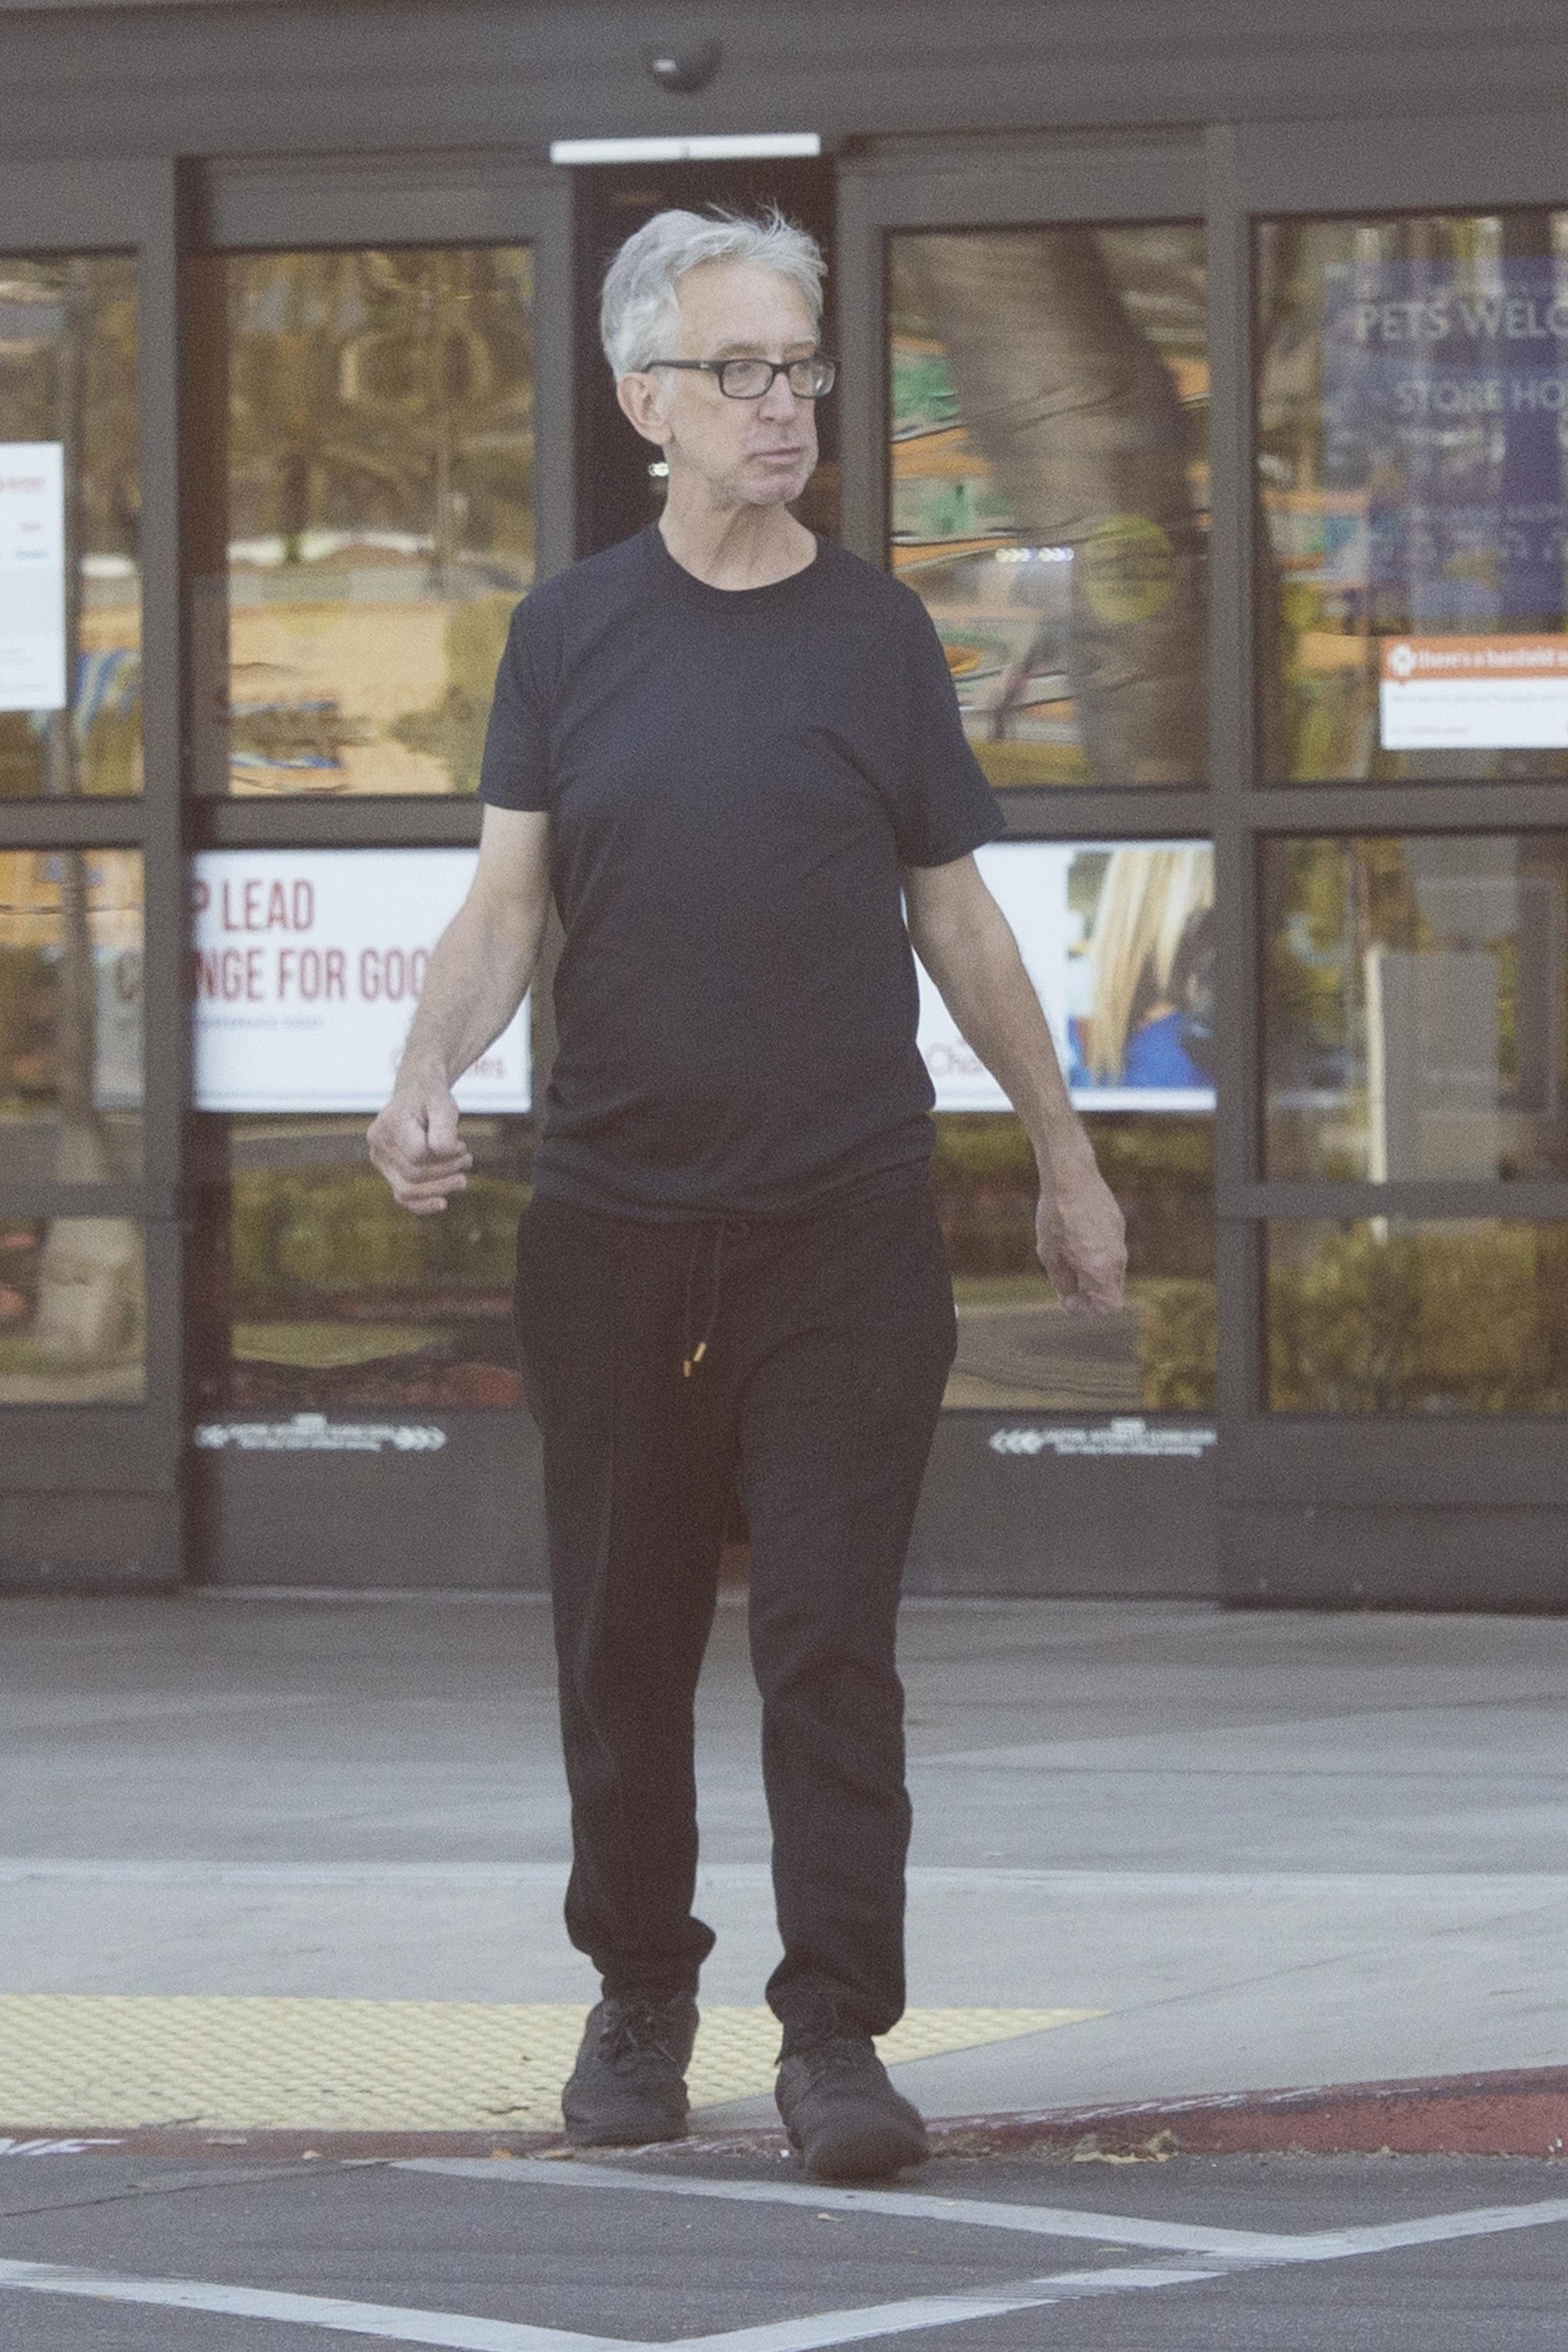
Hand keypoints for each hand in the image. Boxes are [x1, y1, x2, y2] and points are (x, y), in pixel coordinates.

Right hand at [367, 1081, 472, 1215]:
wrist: (417, 1095)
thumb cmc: (432, 1099)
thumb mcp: (443, 1105)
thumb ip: (444, 1127)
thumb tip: (444, 1151)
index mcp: (391, 1124)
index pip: (418, 1155)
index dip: (445, 1157)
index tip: (461, 1145)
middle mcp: (379, 1144)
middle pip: (414, 1175)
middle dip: (447, 1171)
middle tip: (467, 1159)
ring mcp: (380, 1160)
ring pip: (407, 1190)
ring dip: (440, 1188)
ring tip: (461, 1178)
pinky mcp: (388, 1172)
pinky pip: (402, 1196)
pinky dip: (422, 1204)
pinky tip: (442, 1203)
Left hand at [1035, 1154, 1126, 1314]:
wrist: (1071, 1176)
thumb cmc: (1056, 1216)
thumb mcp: (1050, 1254)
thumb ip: (1062, 1282)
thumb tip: (1071, 1297)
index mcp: (1101, 1269)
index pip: (1109, 1307)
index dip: (1088, 1309)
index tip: (1068, 1296)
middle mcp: (1117, 1257)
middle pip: (1113, 1291)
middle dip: (1091, 1294)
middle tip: (1067, 1283)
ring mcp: (1120, 1239)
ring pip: (1113, 1270)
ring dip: (1094, 1274)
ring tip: (1067, 1257)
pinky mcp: (1118, 1223)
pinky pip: (1111, 1249)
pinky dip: (1097, 1254)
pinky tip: (1075, 1236)